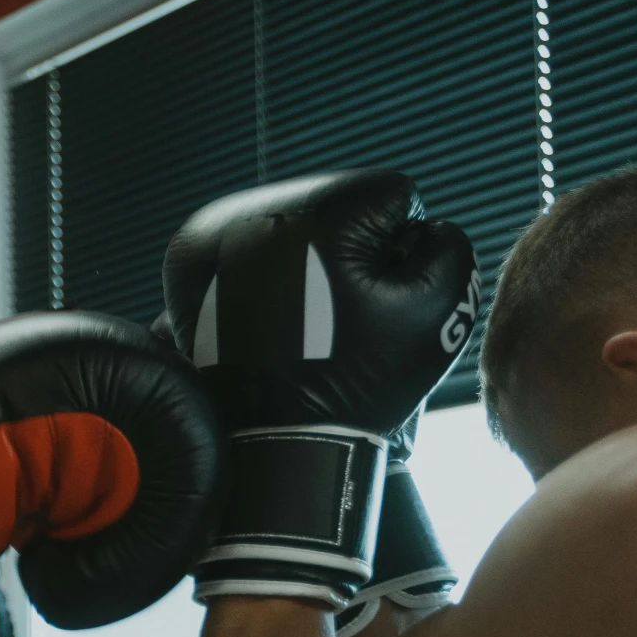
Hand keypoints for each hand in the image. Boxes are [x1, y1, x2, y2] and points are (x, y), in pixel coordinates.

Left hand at [165, 169, 476, 608]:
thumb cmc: (359, 382)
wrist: (274, 443)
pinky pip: (251, 246)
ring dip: (311, 256)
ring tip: (310, 316)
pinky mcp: (187, 261)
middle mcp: (254, 212)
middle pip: (334, 203)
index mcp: (318, 214)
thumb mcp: (439, 309)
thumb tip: (419, 224)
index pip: (391, 194)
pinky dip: (270, 271)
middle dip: (352, 247)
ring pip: (292, 220)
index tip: (380, 295)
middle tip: (344, 311)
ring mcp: (210, 235)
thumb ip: (449, 244)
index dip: (403, 245)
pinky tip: (278, 314)